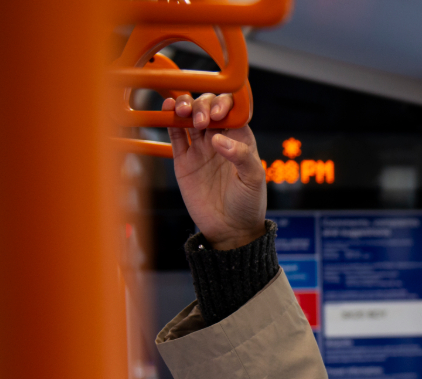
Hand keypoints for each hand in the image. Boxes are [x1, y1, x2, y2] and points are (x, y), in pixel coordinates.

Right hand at [166, 93, 266, 249]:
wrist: (230, 229)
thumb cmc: (248, 204)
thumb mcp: (253, 179)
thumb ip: (241, 156)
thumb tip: (218, 139)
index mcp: (241, 139)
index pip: (232, 110)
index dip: (223, 104)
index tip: (218, 114)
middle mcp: (220, 139)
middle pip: (208, 108)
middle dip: (202, 105)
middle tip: (201, 120)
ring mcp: (201, 148)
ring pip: (190, 116)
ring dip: (185, 106)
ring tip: (182, 110)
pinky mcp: (184, 159)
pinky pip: (175, 135)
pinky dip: (170, 120)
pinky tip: (168, 110)